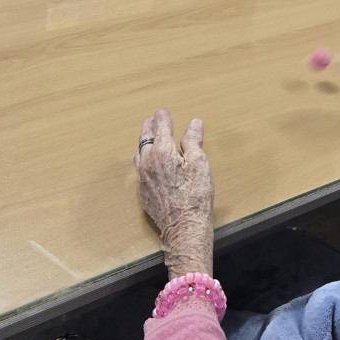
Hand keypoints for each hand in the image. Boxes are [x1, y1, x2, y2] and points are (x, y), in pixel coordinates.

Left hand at [135, 109, 214, 278]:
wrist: (183, 227)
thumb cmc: (195, 196)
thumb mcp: (200, 164)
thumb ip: (193, 141)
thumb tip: (193, 124)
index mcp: (162, 151)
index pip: (161, 127)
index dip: (163, 117)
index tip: (163, 112)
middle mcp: (147, 162)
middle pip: (145, 137)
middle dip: (149, 126)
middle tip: (154, 120)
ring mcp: (142, 177)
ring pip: (139, 152)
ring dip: (144, 142)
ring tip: (149, 137)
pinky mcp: (142, 191)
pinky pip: (139, 168)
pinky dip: (143, 158)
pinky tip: (149, 162)